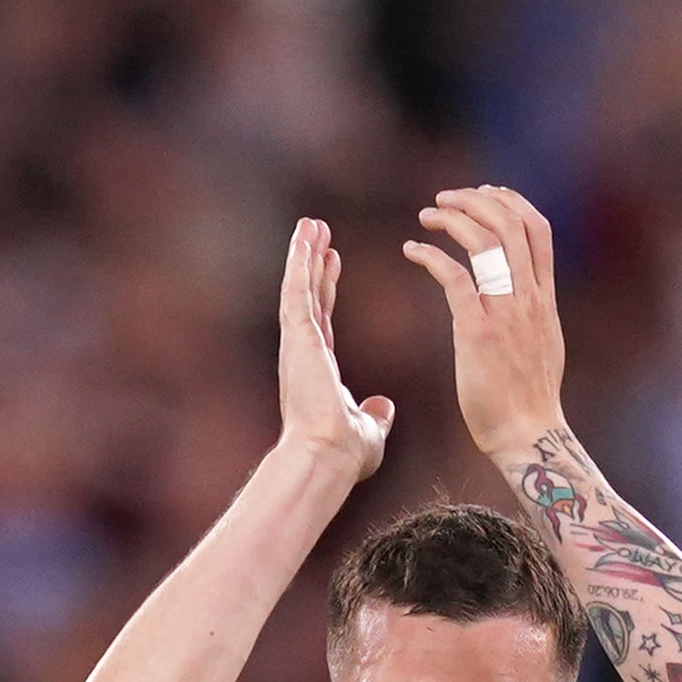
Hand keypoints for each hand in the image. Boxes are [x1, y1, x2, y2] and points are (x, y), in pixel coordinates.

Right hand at [273, 217, 393, 473]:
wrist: (325, 458)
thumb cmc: (342, 455)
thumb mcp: (368, 429)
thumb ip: (375, 414)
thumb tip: (384, 408)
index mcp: (318, 369)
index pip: (322, 317)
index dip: (326, 287)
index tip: (333, 260)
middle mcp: (304, 353)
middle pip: (308, 296)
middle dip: (311, 262)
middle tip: (315, 230)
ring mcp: (298, 345)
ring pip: (299, 288)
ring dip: (302, 255)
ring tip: (308, 223)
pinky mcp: (298, 339)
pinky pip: (297, 293)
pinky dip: (299, 264)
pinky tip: (303, 239)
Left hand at [402, 184, 567, 461]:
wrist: (527, 432)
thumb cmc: (529, 398)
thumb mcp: (543, 341)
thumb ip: (533, 312)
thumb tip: (526, 297)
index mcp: (544, 297)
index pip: (537, 229)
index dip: (512, 203)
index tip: (487, 194)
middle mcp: (529, 297)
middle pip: (511, 224)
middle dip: (478, 201)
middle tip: (446, 198)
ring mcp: (506, 312)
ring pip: (486, 242)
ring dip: (454, 219)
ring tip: (428, 215)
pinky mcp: (478, 332)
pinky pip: (455, 278)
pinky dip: (431, 256)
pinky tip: (411, 250)